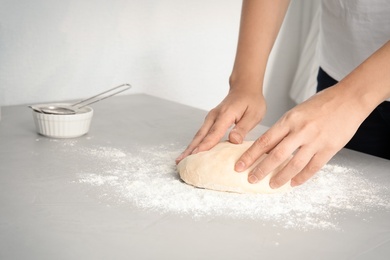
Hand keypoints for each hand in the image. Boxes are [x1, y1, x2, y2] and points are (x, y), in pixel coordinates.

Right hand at [176, 88, 265, 163]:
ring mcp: (210, 118)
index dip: (205, 145)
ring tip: (181, 160)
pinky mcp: (210, 121)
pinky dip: (195, 144)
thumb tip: (234, 140)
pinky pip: (201, 134)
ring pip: (198, 135)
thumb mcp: (254, 114)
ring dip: (189, 148)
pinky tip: (191, 152)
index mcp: (225, 115)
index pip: (214, 132)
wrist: (244, 87)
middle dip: (190, 149)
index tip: (196, 155)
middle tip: (181, 161)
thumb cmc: (251, 101)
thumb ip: (243, 128)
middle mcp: (214, 116)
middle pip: (200, 135)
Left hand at [234, 85, 368, 187]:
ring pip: (294, 164)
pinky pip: (313, 167)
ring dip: (281, 177)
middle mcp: (301, 131)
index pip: (265, 141)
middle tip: (251, 179)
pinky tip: (293, 183)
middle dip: (261, 170)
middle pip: (276, 155)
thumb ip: (283, 129)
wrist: (349, 99)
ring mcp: (316, 140)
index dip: (251, 155)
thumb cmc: (321, 104)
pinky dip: (302, 177)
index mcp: (289, 120)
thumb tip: (267, 147)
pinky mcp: (329, 148)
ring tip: (271, 185)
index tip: (240, 165)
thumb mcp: (296, 112)